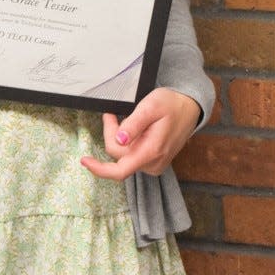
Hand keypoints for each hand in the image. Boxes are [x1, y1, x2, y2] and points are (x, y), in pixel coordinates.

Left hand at [80, 87, 200, 181]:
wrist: (190, 108)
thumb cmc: (171, 104)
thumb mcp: (151, 107)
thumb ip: (134, 124)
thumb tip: (119, 139)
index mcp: (151, 152)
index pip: (120, 170)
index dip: (100, 168)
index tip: (84, 160)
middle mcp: (152, 164)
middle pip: (118, 155)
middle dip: (111, 133)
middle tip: (112, 113)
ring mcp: (154, 164)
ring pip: (124, 155)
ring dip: (119, 138)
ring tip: (127, 118)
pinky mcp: (154, 161)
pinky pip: (132, 154)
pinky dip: (127, 141)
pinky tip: (134, 128)